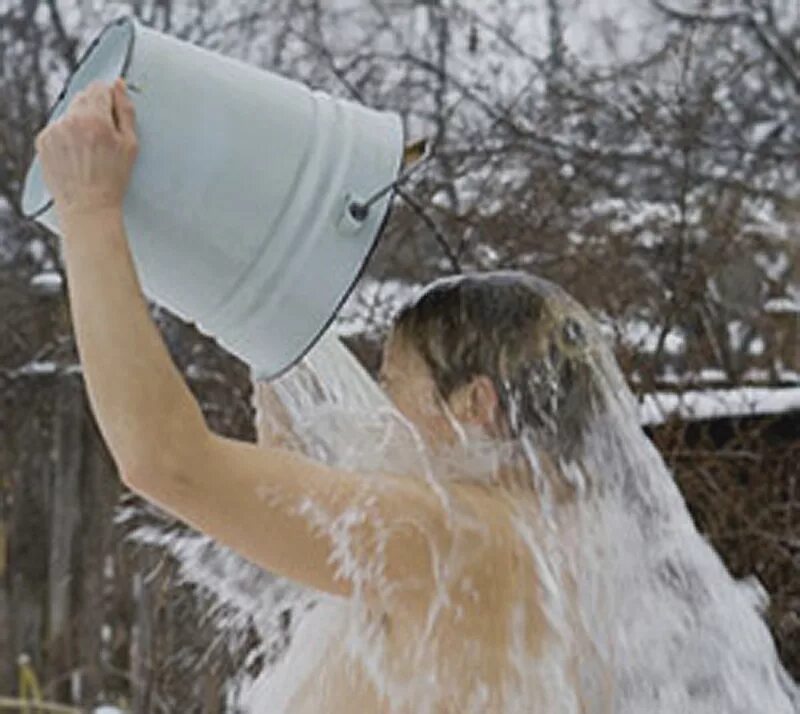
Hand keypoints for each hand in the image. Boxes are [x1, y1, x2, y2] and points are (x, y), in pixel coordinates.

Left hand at [35, 78, 138, 224]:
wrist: (88, 206)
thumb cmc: (112, 180)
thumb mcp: (130, 145)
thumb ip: (125, 110)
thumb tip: (118, 86)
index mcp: (95, 118)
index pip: (99, 88)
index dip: (109, 99)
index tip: (113, 113)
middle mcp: (70, 120)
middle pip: (83, 98)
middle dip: (95, 112)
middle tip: (103, 138)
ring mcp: (54, 130)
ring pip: (69, 114)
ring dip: (79, 124)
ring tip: (89, 151)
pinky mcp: (43, 141)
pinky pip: (57, 129)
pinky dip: (66, 137)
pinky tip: (77, 156)